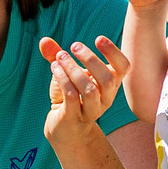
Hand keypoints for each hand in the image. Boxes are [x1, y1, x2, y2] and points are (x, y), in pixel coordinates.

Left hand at [39, 33, 126, 149]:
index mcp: (110, 85)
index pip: (123, 67)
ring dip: (74, 69)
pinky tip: (54, 67)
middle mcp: (105, 99)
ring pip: (90, 90)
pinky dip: (63, 79)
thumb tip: (44, 40)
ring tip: (60, 57)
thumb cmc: (69, 98)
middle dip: (90, 59)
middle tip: (74, 46)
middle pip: (107, 79)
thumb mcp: (66, 75)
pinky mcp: (74, 117)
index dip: (114, 52)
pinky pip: (72, 97)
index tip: (98, 38)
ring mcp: (91, 111)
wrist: (64, 130)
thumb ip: (58, 56)